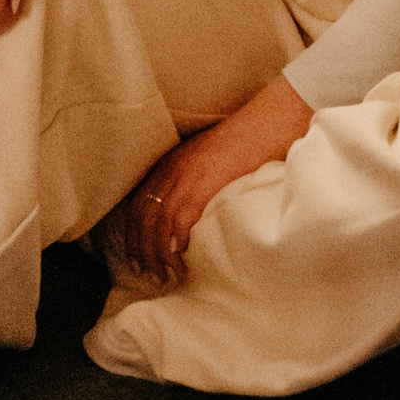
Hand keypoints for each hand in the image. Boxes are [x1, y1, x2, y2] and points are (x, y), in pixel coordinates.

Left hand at [111, 77, 315, 284]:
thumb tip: (190, 213)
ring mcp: (186, 179)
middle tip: (148, 273)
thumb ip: (193, 179)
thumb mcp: (207, 159)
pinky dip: (176, 245)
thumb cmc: (245, 144)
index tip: (137, 255)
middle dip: (142, 248)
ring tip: (166, 274)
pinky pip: (180, 223)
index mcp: (170, 164)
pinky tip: (182, 261)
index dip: (134, 233)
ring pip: (158, 224)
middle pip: (143, 216)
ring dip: (158, 253)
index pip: (139, 204)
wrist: (265, 125)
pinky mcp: (203, 187)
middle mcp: (172, 171)